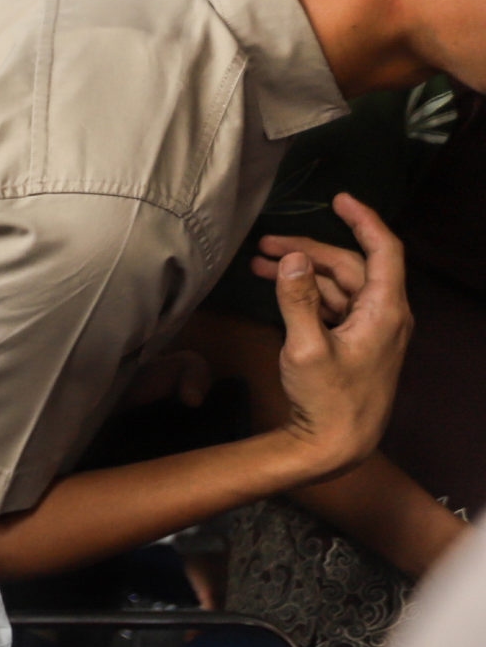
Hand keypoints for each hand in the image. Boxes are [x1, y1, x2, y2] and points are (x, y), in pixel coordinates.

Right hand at [259, 194, 409, 474]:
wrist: (337, 447)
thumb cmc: (328, 401)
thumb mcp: (306, 348)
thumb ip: (297, 300)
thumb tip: (290, 259)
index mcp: (385, 310)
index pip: (383, 248)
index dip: (363, 219)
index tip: (339, 199)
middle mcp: (385, 315)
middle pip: (350, 265)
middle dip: (308, 250)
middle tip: (265, 244)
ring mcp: (371, 331)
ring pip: (339, 285)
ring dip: (302, 272)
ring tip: (260, 264)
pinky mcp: (356, 345)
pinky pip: (334, 306)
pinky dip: (307, 293)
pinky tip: (279, 290)